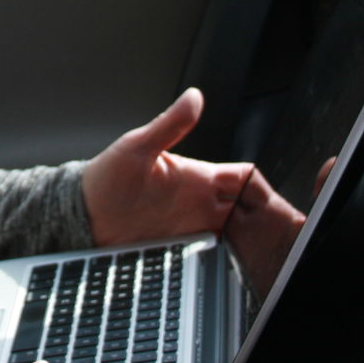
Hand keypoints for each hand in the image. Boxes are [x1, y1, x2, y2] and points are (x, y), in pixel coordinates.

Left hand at [81, 88, 306, 297]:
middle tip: (280, 234)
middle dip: (268, 220)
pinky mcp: (182, 247)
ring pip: (238, 234)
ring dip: (252, 242)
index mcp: (198, 176)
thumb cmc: (105, 178)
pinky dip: (231, 259)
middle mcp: (200, 202)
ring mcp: (193, 226)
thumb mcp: (138, 147)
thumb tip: (194, 96)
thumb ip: (169, 125)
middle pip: (249, 210)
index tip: (270, 201)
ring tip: (266, 254)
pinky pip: (216, 254)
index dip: (262, 187)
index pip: (245, 178)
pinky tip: (237, 267)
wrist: (83, 217)